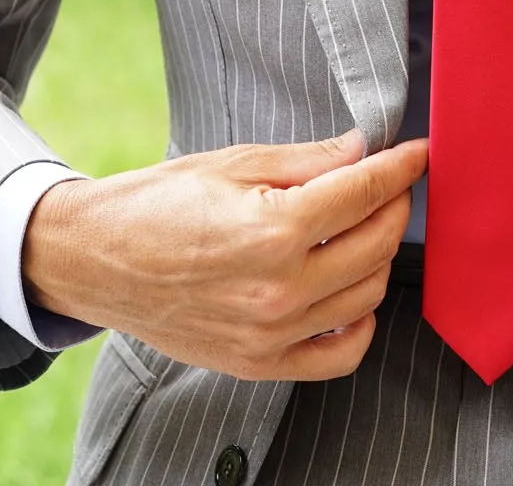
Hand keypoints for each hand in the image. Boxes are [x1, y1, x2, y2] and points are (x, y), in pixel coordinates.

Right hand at [25, 130, 426, 380]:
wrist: (93, 260)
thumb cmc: (155, 204)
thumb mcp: (232, 163)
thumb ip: (307, 160)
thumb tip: (363, 150)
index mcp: (273, 228)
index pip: (365, 193)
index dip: (401, 168)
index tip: (419, 155)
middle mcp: (279, 288)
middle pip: (376, 243)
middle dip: (393, 206)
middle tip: (388, 184)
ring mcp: (271, 333)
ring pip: (367, 295)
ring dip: (379, 256)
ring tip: (365, 228)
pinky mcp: (259, 362)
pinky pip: (339, 355)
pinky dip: (360, 324)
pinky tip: (353, 291)